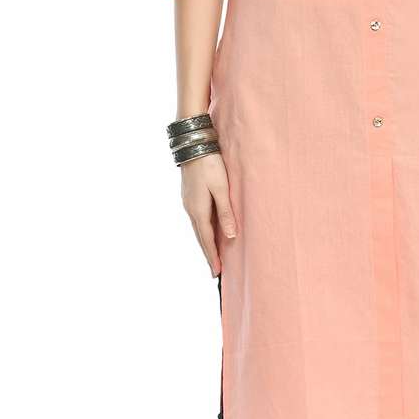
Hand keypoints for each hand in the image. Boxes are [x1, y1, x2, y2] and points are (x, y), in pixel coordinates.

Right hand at [181, 150, 235, 276]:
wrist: (193, 145)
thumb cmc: (210, 165)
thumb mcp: (221, 189)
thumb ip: (226, 212)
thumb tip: (230, 236)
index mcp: (199, 210)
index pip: (207, 240)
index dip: (212, 256)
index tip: (216, 273)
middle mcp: (191, 209)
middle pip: (201, 237)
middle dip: (208, 254)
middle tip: (214, 271)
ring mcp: (188, 203)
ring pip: (198, 229)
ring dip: (205, 243)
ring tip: (212, 256)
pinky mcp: (190, 196)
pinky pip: (198, 219)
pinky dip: (203, 231)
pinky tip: (208, 232)